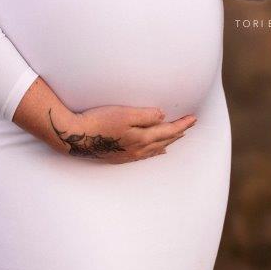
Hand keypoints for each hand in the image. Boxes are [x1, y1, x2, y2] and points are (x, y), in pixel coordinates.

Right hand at [51, 104, 197, 163]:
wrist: (76, 137)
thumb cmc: (99, 121)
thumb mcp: (124, 113)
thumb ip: (146, 115)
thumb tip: (163, 116)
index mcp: (142, 138)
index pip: (168, 131)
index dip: (182, 124)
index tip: (194, 118)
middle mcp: (138, 149)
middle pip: (164, 140)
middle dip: (179, 132)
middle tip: (191, 125)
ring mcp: (129, 155)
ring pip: (156, 149)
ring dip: (169, 142)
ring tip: (178, 137)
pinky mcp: (120, 156)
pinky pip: (145, 155)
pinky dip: (155, 151)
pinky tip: (156, 150)